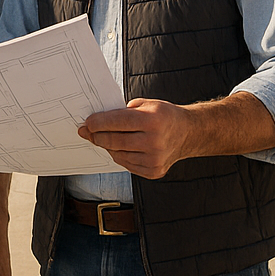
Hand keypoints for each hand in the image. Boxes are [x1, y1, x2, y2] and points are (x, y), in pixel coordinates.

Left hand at [78, 98, 192, 178]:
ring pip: (118, 154)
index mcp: (152, 120)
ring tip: (103, 138)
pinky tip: (118, 147)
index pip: (116, 122)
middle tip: (87, 131)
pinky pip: (126, 164)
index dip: (98, 122)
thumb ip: (123, 112)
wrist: (187, 134)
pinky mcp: (153, 172)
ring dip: (107, 146)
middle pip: (114, 141)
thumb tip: (97, 121)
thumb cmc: (164, 116)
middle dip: (96, 135)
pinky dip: (119, 155)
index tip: (87, 122)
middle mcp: (154, 142)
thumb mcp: (146, 104)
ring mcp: (154, 159)